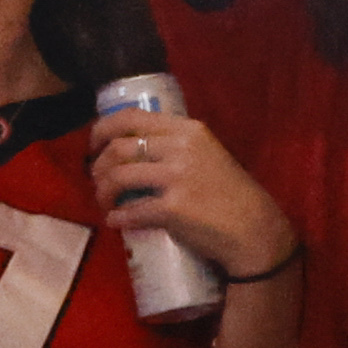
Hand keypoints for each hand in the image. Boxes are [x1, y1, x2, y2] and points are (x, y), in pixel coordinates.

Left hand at [88, 97, 293, 282]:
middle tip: (98, 180)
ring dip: (102, 192)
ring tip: (105, 202)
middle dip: (99, 166)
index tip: (94, 144)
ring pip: (118, 176)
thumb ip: (177, 146)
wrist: (253, 229)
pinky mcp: (172, 209)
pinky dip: (116, 217)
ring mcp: (176, 178)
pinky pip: (130, 211)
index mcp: (188, 130)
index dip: (103, 129)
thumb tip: (135, 148)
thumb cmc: (231, 194)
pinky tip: (115, 221)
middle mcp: (181, 148)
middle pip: (118, 147)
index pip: (132, 117)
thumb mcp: (208, 154)